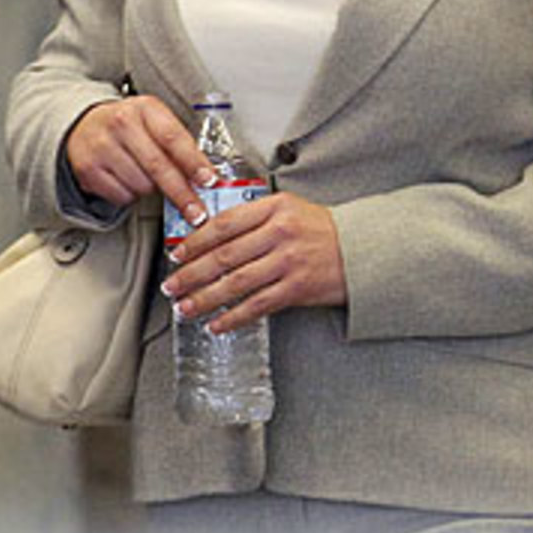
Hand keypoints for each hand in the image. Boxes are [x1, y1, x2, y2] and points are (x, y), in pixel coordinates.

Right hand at [65, 94, 216, 223]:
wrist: (84, 125)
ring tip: (146, 174)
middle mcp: (121, 124)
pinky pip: (123, 196)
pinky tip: (127, 179)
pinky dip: (132, 195)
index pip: (173, 138)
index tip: (210, 181)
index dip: (193, 162)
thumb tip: (206, 176)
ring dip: (152, 190)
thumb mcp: (155, 120)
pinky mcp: (88, 169)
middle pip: (158, 166)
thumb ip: (179, 143)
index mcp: (145, 108)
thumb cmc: (129, 125)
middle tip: (198, 213)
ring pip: (142, 185)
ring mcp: (102, 146)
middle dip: (182, 194)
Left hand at [162, 192, 347, 332]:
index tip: (177, 254)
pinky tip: (216, 324)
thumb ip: (254, 214)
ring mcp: (288, 262)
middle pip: (225, 255)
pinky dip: (233, 317)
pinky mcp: (296, 289)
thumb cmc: (320, 228)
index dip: (196, 241)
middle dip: (191, 273)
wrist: (361, 248)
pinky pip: (257, 305)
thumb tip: (210, 231)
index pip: (225, 224)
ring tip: (185, 307)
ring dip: (205, 298)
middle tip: (171, 286)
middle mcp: (279, 233)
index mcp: (274, 208)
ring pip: (236, 283)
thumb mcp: (289, 207)